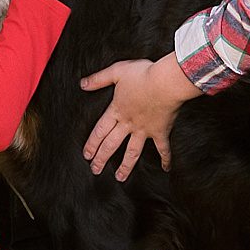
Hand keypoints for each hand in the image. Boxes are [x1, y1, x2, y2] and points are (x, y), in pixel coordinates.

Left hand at [78, 55, 198, 180]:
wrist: (165, 82)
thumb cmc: (143, 75)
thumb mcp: (117, 72)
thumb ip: (99, 79)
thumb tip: (83, 84)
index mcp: (117, 110)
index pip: (100, 130)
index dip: (92, 143)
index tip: (87, 155)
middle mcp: (129, 123)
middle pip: (111, 144)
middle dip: (102, 158)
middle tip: (96, 170)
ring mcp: (145, 129)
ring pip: (132, 152)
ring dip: (125, 166)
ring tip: (120, 177)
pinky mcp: (161, 131)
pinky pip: (163, 148)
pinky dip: (165, 159)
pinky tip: (165, 168)